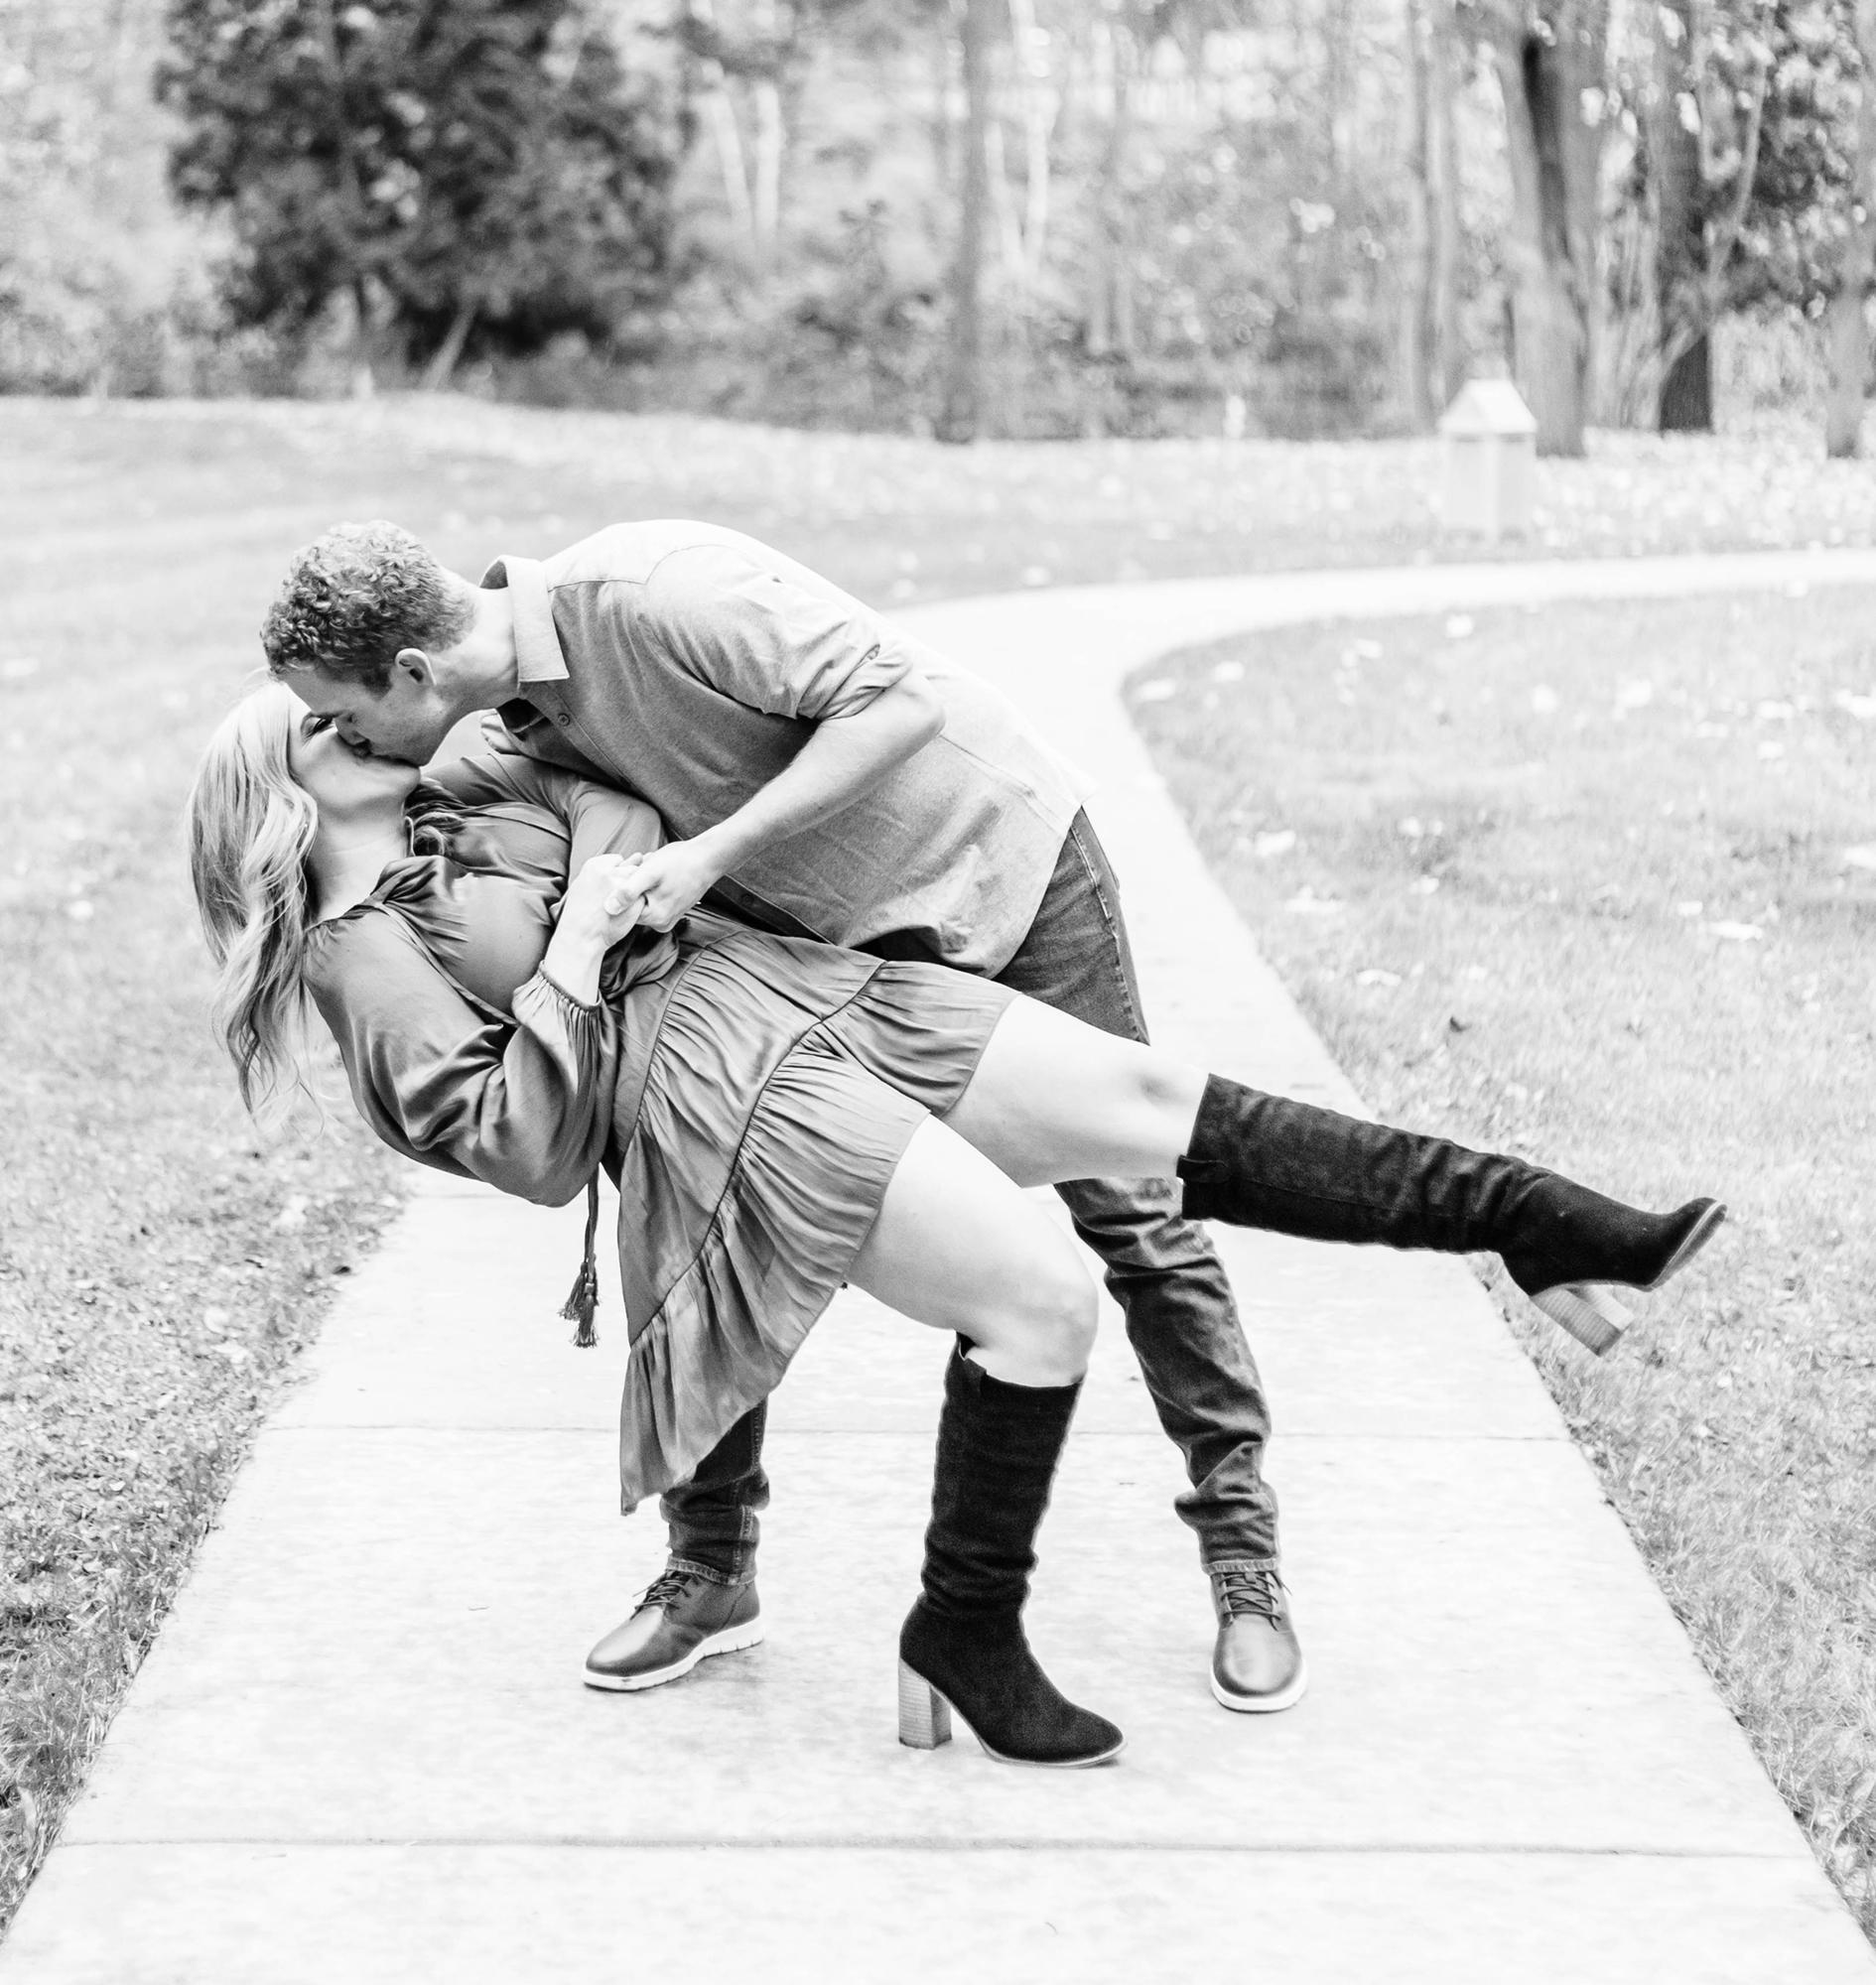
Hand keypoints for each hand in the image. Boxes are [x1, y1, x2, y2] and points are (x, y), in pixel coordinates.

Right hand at [541, 854, 647, 1005]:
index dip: (616, 875)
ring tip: (619, 907)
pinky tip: (625, 914)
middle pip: (631, 868)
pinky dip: (638, 905)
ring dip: (635, 892)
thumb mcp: (586, 884)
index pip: (617, 860)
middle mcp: (609, 872)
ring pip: (640, 881)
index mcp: (595, 865)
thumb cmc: (582, 913)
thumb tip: (638, 856)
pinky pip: (644, 897)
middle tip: (614, 899)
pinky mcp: (635, 899)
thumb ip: (608, 870)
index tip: (607, 889)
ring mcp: (623, 885)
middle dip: (628, 882)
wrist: (580, 937)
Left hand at [622, 836, 726, 931]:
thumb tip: (608, 908)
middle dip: (633, 886)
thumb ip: (628, 891)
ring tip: (653, 869)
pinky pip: (653, 898)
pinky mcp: (672, 909)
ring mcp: (668, 917)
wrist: (708, 858)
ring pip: (643, 900)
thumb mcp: (650, 873)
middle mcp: (662, 923)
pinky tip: (659, 873)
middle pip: (633, 906)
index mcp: (655, 918)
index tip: (632, 873)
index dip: (622, 889)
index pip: (624, 909)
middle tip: (643, 867)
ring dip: (642, 884)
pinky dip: (651, 885)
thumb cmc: (681, 862)